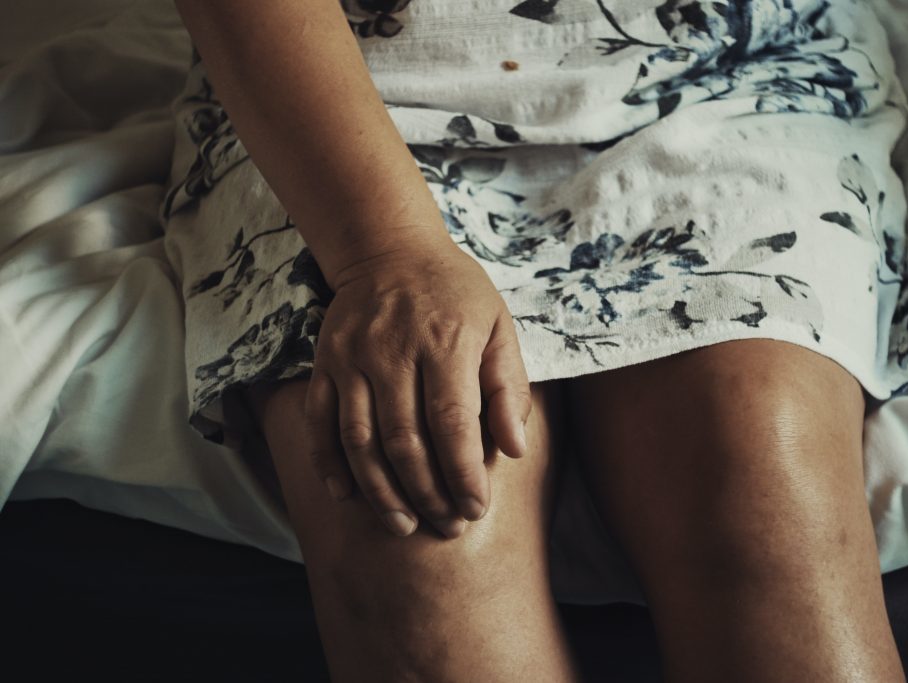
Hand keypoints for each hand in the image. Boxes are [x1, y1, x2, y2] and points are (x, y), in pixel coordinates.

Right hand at [303, 234, 531, 537]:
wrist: (389, 249)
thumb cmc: (456, 293)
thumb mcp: (498, 327)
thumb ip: (508, 388)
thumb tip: (514, 450)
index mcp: (445, 342)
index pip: (453, 423)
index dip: (463, 473)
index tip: (476, 508)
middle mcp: (394, 351)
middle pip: (405, 440)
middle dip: (427, 493)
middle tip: (445, 526)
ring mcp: (353, 358)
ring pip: (360, 440)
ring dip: (381, 491)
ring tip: (403, 525)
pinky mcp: (325, 363)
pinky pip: (320, 422)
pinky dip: (329, 464)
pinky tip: (348, 497)